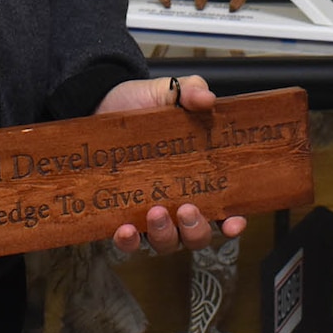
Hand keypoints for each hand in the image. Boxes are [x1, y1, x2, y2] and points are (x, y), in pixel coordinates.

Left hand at [96, 75, 249, 253]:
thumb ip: (190, 91)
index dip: (233, 222)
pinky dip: (129, 241)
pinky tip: (124, 230)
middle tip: (188, 210)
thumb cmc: (141, 104)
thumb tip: (207, 98)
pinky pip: (128, 241)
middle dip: (196, 230)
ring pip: (165, 242)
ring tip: (156, 212)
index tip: (234, 222)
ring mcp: (149, 213)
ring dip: (164, 234)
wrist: (99, 103)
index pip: (224, 209)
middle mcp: (177, 202)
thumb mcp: (167, 92)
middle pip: (196, 234)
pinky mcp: (119, 214)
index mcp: (199, 177)